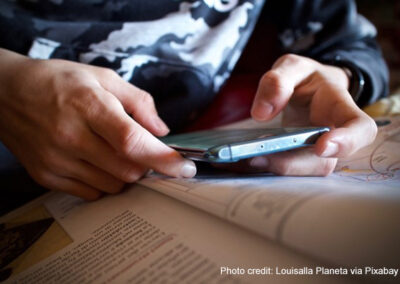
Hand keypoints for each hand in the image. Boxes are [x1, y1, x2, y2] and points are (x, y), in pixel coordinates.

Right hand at [0, 50, 195, 199]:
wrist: (6, 93)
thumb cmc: (58, 81)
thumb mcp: (102, 77)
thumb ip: (139, 102)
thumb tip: (162, 132)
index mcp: (88, 106)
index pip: (133, 142)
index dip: (164, 159)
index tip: (185, 168)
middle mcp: (70, 136)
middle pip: (128, 170)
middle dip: (146, 165)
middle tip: (143, 150)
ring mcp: (56, 160)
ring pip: (113, 186)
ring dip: (126, 174)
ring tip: (114, 151)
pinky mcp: (46, 176)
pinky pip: (91, 193)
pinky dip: (104, 182)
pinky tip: (96, 161)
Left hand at [247, 54, 376, 175]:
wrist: (307, 90)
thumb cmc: (306, 78)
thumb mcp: (292, 67)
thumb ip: (278, 81)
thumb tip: (262, 113)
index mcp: (339, 106)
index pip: (360, 128)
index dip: (347, 141)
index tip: (321, 147)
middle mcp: (333, 136)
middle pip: (324, 162)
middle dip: (291, 164)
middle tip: (257, 157)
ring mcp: (316, 152)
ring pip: (302, 171)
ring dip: (274, 169)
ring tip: (245, 159)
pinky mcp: (298, 159)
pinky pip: (286, 169)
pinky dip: (265, 167)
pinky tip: (243, 161)